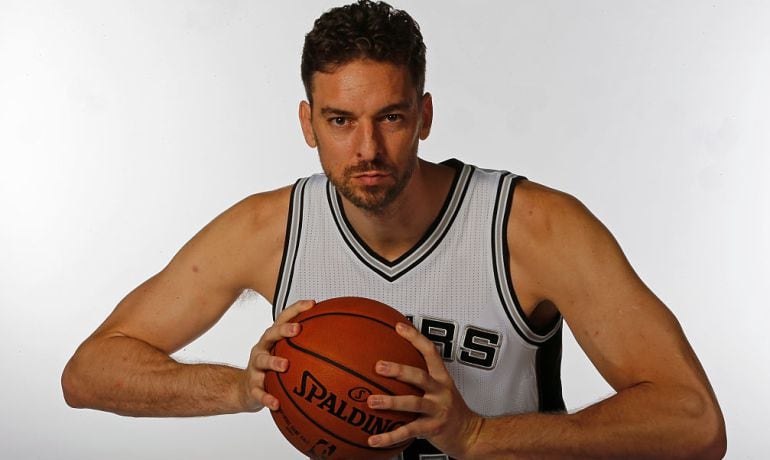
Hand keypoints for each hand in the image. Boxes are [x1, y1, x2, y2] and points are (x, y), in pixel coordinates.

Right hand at [238, 299, 314, 411]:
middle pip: (270, 334)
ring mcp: (255, 368)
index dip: (296, 309)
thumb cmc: (271, 369)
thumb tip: (339, 343)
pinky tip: (277, 403)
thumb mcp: (284, 355)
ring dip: (273, 361)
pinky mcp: (251, 387)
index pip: (283, 319)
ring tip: (285, 365)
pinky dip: (267, 398)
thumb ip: (305, 348)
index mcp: (272, 340)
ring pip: (262, 361)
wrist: (244, 390)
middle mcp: (262, 349)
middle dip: (283, 330)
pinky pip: (259, 392)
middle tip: (297, 329)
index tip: (313, 304)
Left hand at [366, 322, 483, 457]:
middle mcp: (440, 392)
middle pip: (420, 377)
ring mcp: (437, 410)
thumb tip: (392, 364)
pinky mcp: (432, 429)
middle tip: (379, 366)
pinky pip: (408, 431)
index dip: (416, 338)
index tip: (399, 327)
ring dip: (391, 402)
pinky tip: (373, 439)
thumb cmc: (451, 410)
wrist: (471, 434)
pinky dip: (389, 436)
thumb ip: (420, 378)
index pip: (430, 352)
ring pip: (413, 403)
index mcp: (441, 378)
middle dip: (399, 370)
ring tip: (372, 401)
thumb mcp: (441, 388)